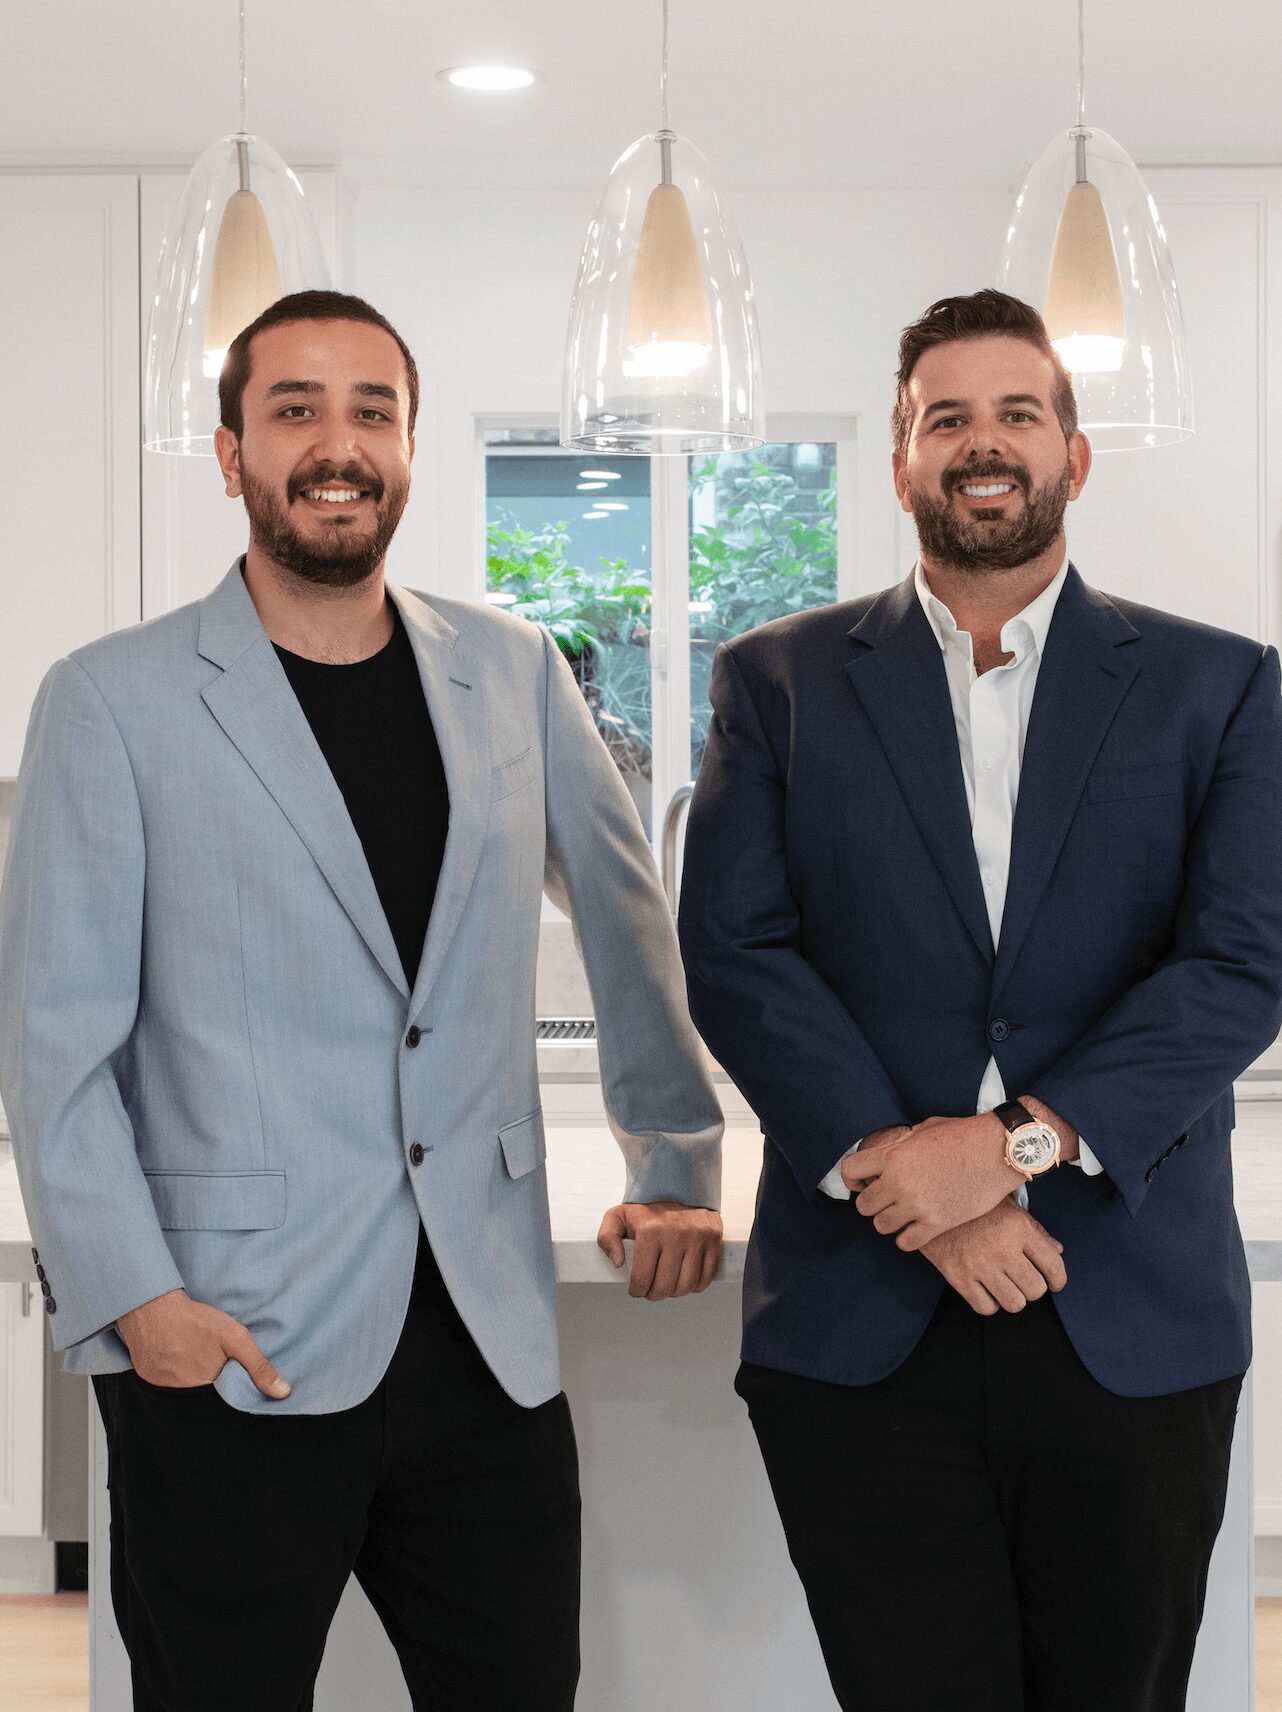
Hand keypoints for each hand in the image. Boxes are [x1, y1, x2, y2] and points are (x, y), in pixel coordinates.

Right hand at [116, 1288, 290, 1397]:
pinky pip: (167, 1387)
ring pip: (187, 1395)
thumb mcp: (235, 1338)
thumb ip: (258, 1366)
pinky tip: (179, 1359)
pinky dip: (175, 1377)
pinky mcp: (149, 1382)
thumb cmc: (195, 1322)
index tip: (236, 1380)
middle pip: (207, 1402)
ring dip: (194, 1382)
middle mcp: (182, 1398)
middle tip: (212, 1362)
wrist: (152, 1309)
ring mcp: (162, 1392)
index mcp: (207, 1391)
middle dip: (215, 1389)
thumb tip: (283, 1392)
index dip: (234, 1394)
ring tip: (195, 1359)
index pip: (227, 1405)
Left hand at [597, 1201, 722, 1298]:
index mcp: (650, 1230)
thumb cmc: (646, 1207)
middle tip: (651, 1290)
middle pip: (665, 1287)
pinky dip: (696, 1286)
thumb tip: (618, 1264)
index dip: (637, 1291)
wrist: (679, 1185)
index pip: (643, 1279)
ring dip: (675, 1293)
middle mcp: (676, 1234)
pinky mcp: (713, 1239)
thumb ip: (607, 1238)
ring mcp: (697, 1237)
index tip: (636, 1290)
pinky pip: (707, 1276)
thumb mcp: (618, 1216)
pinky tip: (685, 1280)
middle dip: (654, 1294)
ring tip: (667, 1285)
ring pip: (686, 1286)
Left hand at [843, 1113, 1024, 1251]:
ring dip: (889, 1222)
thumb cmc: (963, 1135)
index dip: (851, 1179)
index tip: (860, 1184)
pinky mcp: (937, 1223)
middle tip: (885, 1201)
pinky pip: (906, 1242)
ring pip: (881, 1226)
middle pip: (863, 1205)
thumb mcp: (923, 1130)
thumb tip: (888, 1154)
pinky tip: (915, 1229)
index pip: (850, 1171)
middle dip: (871, 1203)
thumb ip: (900, 1145)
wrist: (998, 1151)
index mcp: (892, 1156)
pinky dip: (907, 1238)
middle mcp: (899, 1182)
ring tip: (901, 1214)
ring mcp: (917, 1205)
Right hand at [922, 1198, 1066, 1315]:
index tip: (1055, 1283)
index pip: (1053, 1265)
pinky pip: (986, 1307)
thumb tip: (1057, 1251)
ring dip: (1013, 1296)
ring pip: (1014, 1303)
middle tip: (1024, 1279)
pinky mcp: (958, 1276)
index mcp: (1018, 1228)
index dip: (1059, 1279)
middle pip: (1035, 1290)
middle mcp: (1001, 1248)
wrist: (930, 1200)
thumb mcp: (1008, 1207)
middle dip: (1033, 1287)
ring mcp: (979, 1265)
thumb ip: (1035, 1229)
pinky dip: (990, 1302)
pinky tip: (986, 1287)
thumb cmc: (974, 1204)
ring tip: (1005, 1284)